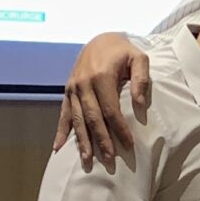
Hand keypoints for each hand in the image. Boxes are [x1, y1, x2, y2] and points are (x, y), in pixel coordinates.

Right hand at [53, 34, 150, 171]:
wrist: (100, 40)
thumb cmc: (122, 51)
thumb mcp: (138, 58)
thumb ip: (141, 79)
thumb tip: (140, 105)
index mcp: (101, 76)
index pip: (111, 109)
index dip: (119, 128)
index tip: (129, 145)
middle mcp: (83, 84)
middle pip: (92, 118)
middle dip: (101, 140)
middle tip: (109, 160)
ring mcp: (73, 88)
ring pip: (76, 119)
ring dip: (82, 140)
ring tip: (87, 159)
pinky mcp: (68, 91)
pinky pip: (63, 113)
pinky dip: (60, 131)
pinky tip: (57, 147)